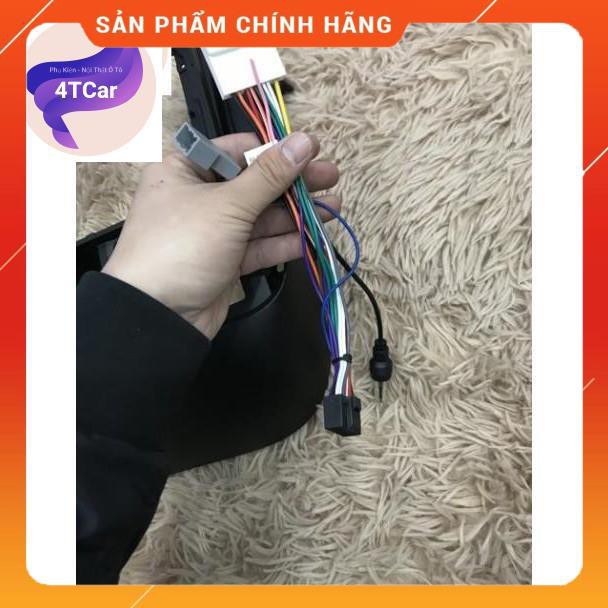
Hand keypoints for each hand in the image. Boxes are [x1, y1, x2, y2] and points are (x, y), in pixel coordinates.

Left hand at [102, 131, 339, 338]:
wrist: (159, 315)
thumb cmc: (182, 245)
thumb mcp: (228, 204)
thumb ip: (270, 176)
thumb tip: (303, 142)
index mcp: (185, 170)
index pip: (236, 149)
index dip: (275, 149)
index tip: (310, 149)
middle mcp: (199, 196)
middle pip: (254, 183)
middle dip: (293, 183)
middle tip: (331, 177)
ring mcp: (213, 231)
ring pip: (261, 217)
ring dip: (296, 213)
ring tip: (334, 206)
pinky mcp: (225, 261)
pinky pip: (258, 246)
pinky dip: (284, 242)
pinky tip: (312, 236)